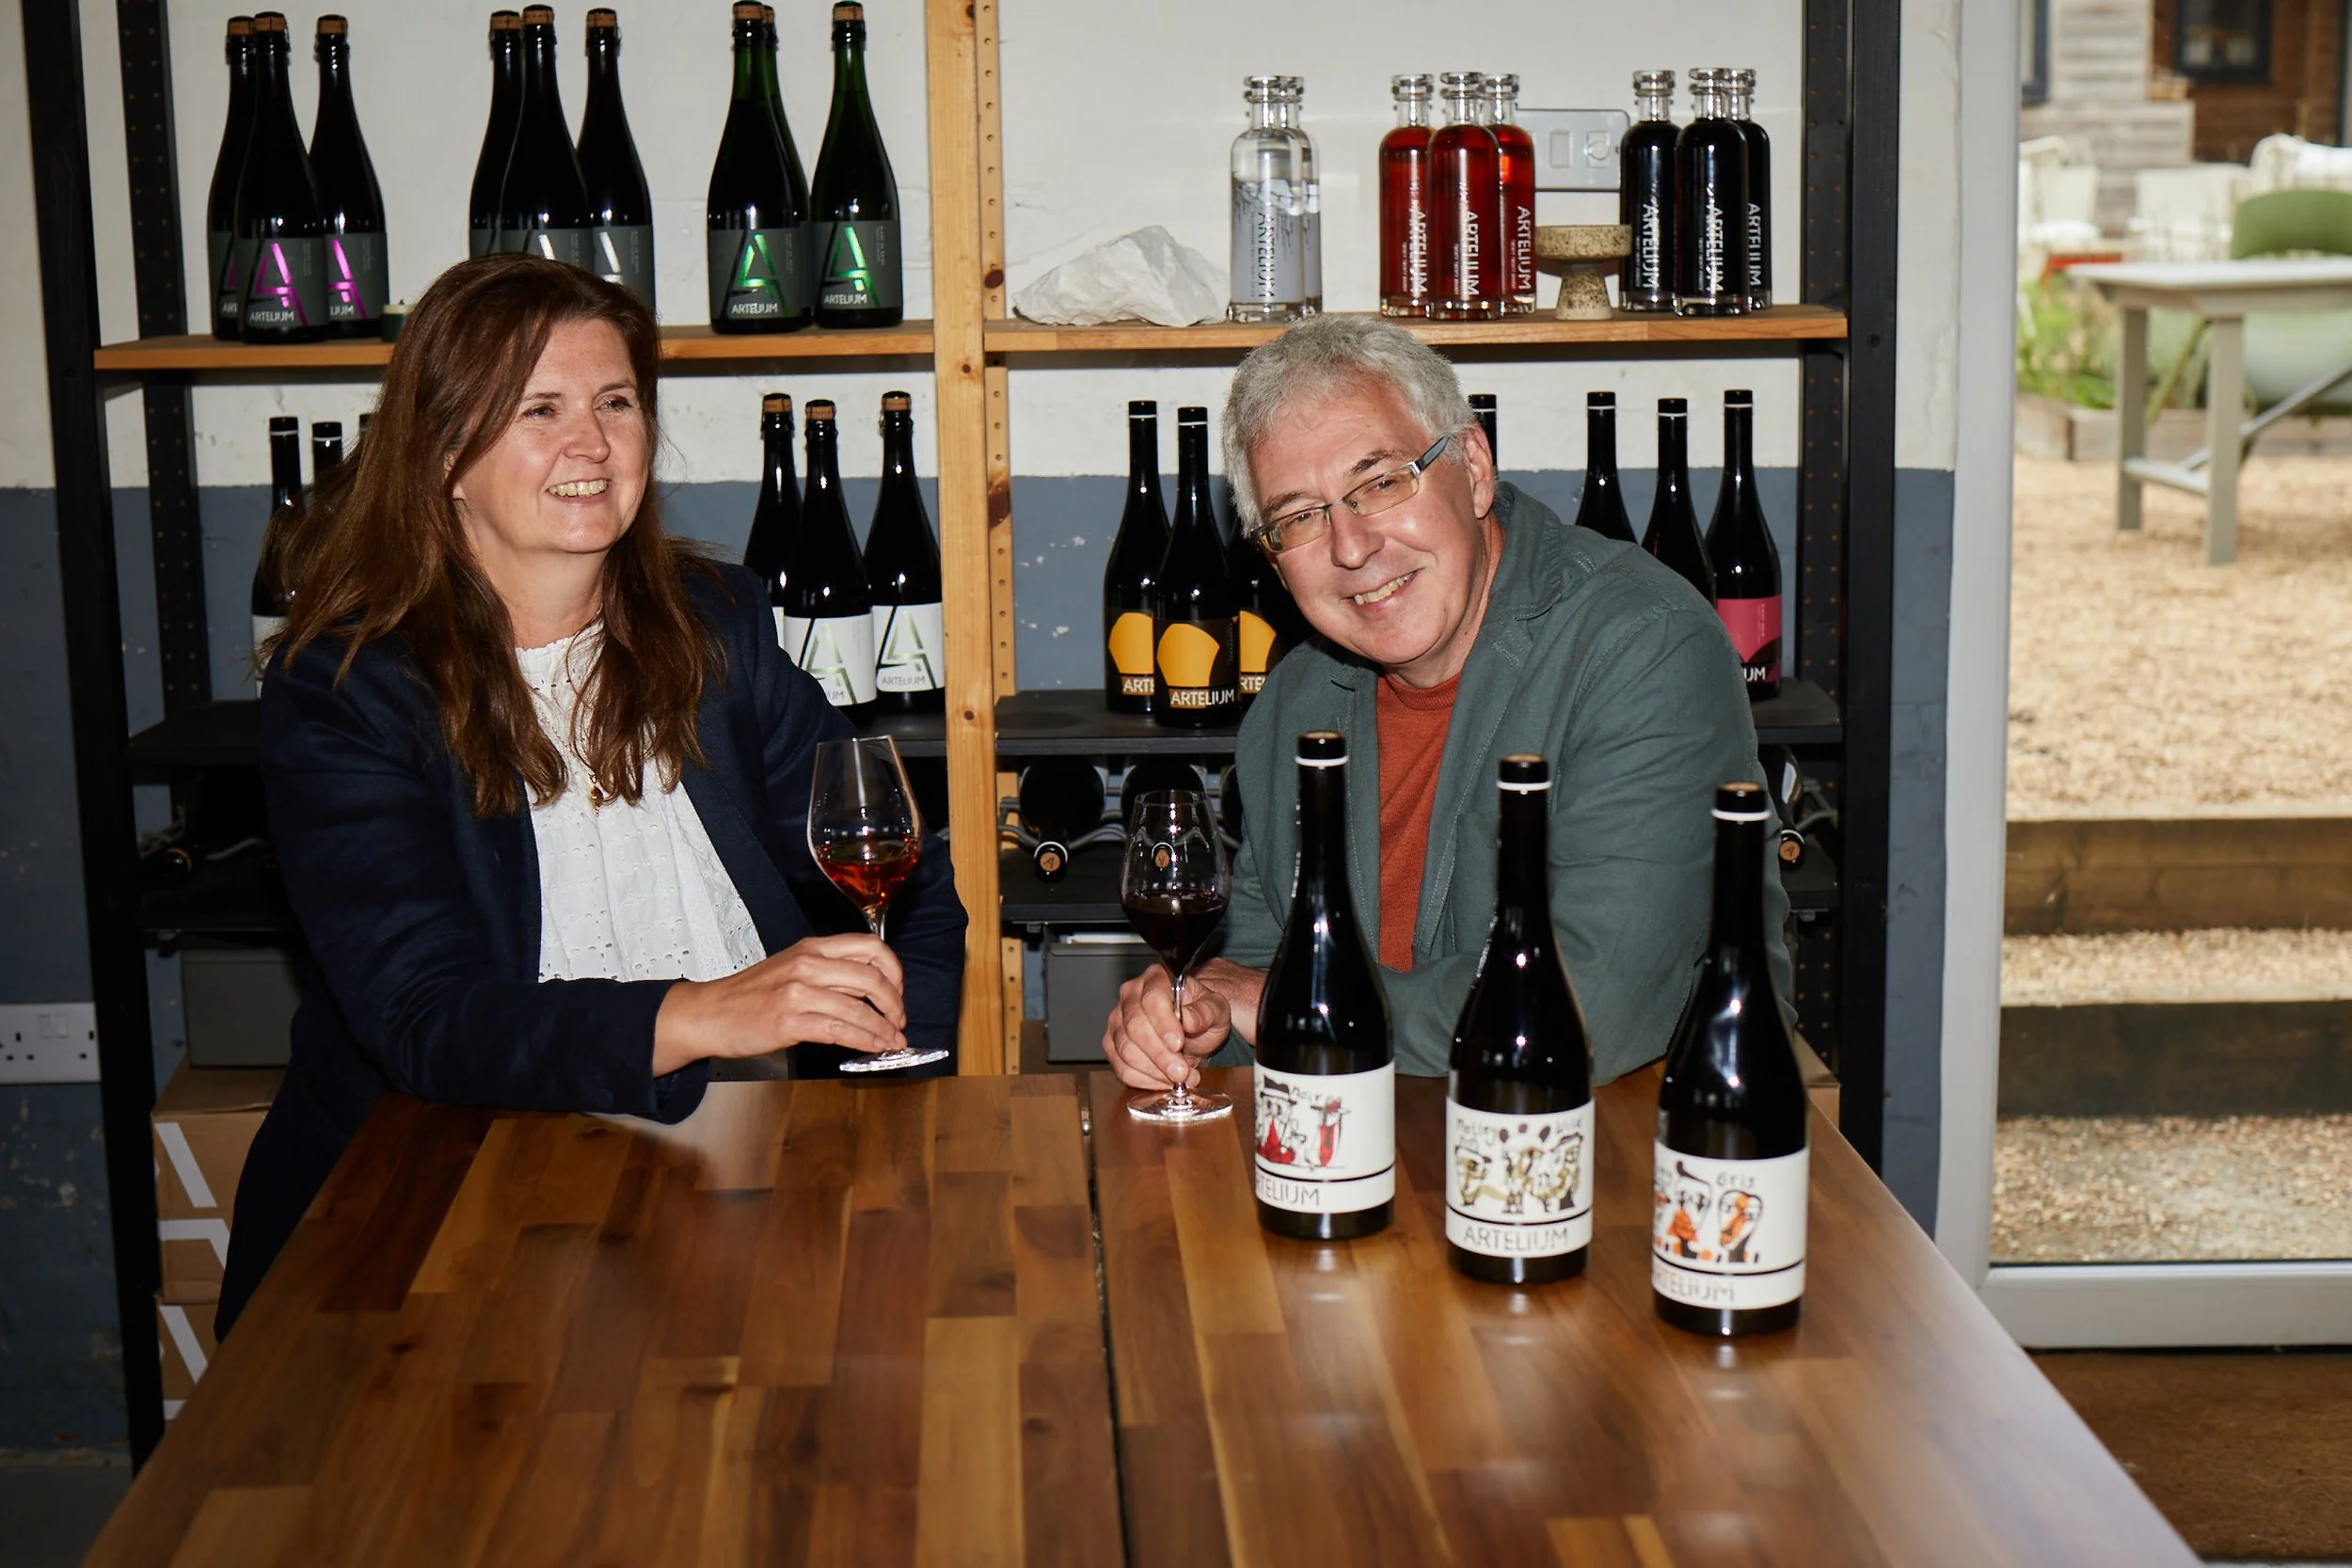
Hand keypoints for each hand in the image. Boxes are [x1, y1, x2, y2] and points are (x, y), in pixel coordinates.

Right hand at [652, 935, 907, 1075]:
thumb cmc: (751, 995)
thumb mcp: (792, 968)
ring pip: (858, 1008)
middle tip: (900, 1020)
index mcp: (812, 948)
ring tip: (893, 1041)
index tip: (899, 990)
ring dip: (883, 1028)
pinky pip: (839, 1031)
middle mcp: (808, 964)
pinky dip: (864, 1040)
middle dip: (895, 1003)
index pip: (869, 947)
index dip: (894, 970)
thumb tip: (870, 990)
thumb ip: (829, 973)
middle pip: (871, 977)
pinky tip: (873, 1047)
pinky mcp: (788, 1022)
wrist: (709, 1013)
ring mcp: (797, 992)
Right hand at [1100, 962, 1250, 1091]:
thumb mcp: (1215, 1009)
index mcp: (1155, 978)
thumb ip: (1205, 1012)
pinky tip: (1164, 1081)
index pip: (1152, 999)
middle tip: (1181, 1072)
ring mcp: (1118, 1020)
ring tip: (1179, 1077)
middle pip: (1135, 1026)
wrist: (1192, 1032)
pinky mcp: (1113, 1045)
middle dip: (1159, 1054)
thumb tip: (1188, 1019)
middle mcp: (1130, 995)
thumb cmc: (1202, 1014)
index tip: (1178, 1044)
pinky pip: (1121, 1067)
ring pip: (1125, 1050)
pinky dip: (1144, 1080)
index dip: (1163, 1024)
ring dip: (1153, 1070)